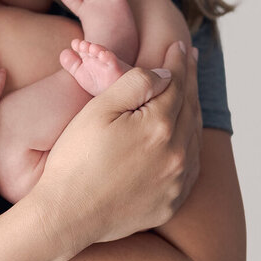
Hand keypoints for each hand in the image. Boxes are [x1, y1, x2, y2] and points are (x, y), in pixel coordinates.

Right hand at [28, 40, 202, 258]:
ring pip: (194, 136)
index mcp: (159, 127)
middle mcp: (177, 154)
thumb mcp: (98, 111)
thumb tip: (165, 74)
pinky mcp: (172, 202)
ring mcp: (177, 181)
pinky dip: (191, 144)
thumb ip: (134, 84)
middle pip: (190, 106)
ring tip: (189, 91)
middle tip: (191, 57)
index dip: (178, 61)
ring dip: (193, 109)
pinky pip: (192, 166)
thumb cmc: (75, 160)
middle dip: (189, 79)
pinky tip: (187, 136)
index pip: (176, 83)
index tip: (179, 44)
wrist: (66, 216)